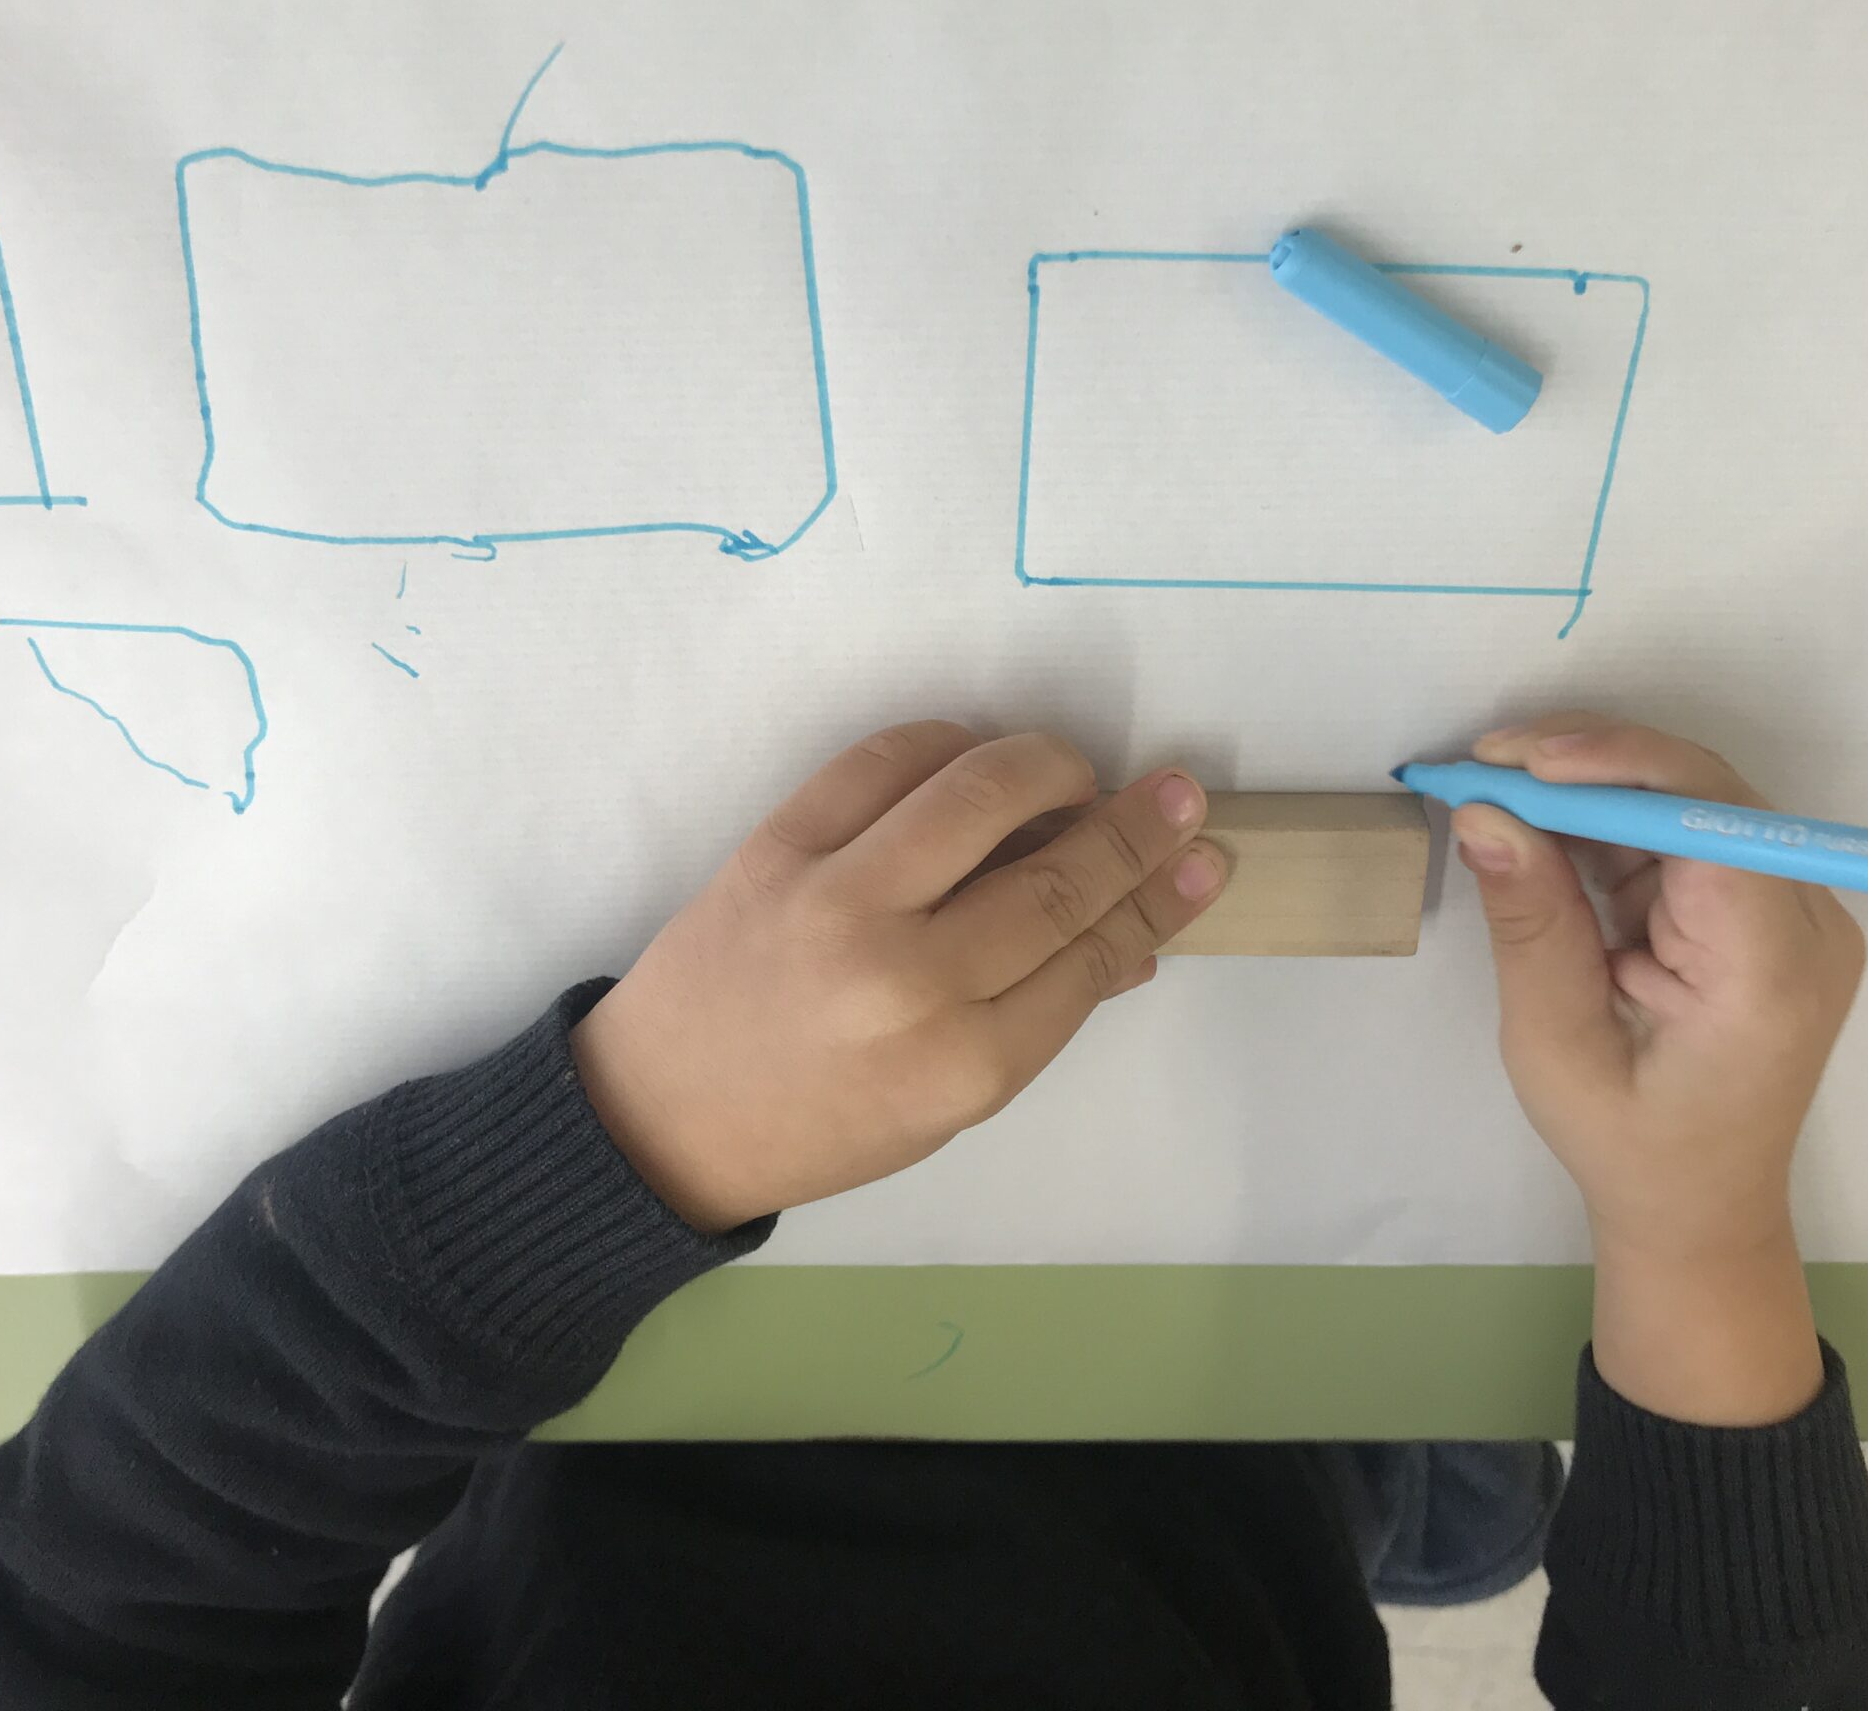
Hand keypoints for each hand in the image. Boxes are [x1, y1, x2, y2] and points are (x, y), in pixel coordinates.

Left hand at [571, 722, 1226, 1232]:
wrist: (661, 1114)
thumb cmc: (818, 1122)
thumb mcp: (945, 1106)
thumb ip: (1039, 1020)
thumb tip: (1136, 941)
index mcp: (962, 1065)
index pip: (1091, 956)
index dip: (1159, 898)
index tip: (1206, 856)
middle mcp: (909, 981)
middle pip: (1056, 877)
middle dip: (1134, 830)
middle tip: (1179, 796)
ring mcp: (838, 903)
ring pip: (980, 795)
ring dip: (1050, 767)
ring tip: (1077, 773)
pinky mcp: (779, 846)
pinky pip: (885, 760)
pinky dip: (948, 745)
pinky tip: (975, 761)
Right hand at [1454, 713, 1865, 1423]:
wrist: (1700, 1210)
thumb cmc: (1628, 1147)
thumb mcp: (1556, 1043)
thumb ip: (1531, 922)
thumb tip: (1484, 812)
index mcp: (1768, 969)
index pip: (1710, 819)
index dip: (1615, 766)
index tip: (1511, 759)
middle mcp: (1806, 923)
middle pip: (1703, 795)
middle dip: (1588, 767)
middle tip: (1480, 765)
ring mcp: (1794, 912)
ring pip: (1689, 804)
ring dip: (1590, 793)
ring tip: (1492, 789)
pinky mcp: (1764, 911)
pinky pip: (1686, 837)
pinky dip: (1609, 827)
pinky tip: (1541, 827)